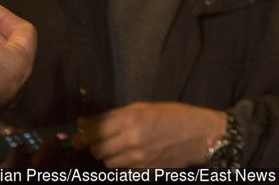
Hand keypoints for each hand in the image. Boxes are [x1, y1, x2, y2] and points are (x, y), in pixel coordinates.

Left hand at [72, 102, 225, 167]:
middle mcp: (131, 141)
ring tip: (119, 145)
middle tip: (100, 139)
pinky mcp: (143, 171)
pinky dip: (122, 162)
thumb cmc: (174, 115)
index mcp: (131, 120)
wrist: (200, 135)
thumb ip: (114, 115)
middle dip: (95, 144)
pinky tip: (132, 153)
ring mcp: (138, 159)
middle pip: (97, 150)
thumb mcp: (144, 107)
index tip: (78, 135)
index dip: (81, 134)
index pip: (94, 131)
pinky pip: (123, 169)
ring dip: (108, 155)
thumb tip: (83, 122)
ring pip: (108, 162)